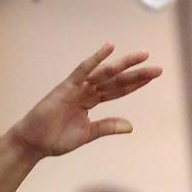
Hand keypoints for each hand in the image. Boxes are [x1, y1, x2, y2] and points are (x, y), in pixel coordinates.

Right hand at [8, 46, 160, 161]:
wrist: (34, 143)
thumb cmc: (56, 138)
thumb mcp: (88, 134)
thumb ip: (107, 126)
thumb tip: (130, 126)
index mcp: (91, 101)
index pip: (118, 90)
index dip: (135, 83)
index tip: (153, 76)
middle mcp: (86, 91)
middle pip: (116, 80)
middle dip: (137, 74)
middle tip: (158, 68)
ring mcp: (77, 87)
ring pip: (105, 73)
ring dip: (124, 65)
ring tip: (143, 57)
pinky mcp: (66, 87)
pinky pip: (83, 70)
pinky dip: (96, 58)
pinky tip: (109, 48)